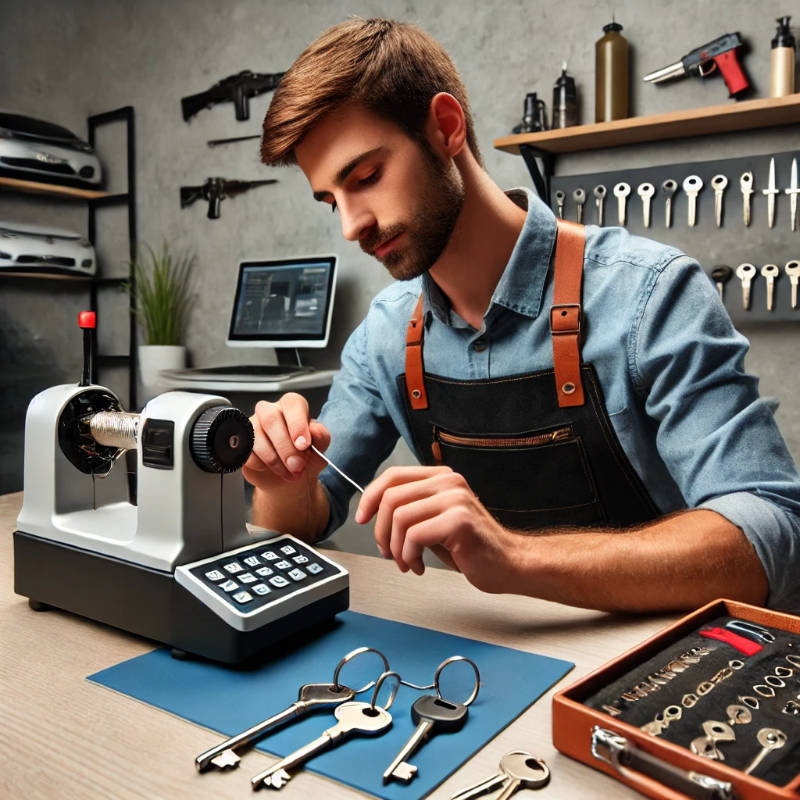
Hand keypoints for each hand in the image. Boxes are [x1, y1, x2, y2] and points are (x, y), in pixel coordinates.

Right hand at [243, 393, 330, 490]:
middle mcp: (270, 412)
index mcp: (292, 406)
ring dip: (276, 461)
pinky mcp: (242, 444)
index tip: (303, 445)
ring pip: (256, 437)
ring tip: (291, 473)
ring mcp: (253, 427)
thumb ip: (321, 437)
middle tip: (298, 465)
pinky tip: (274, 469)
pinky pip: (247, 453)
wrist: (291, 477)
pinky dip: (263, 466)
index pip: (292, 403)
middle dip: (286, 447)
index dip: (297, 424)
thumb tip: (315, 430)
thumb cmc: (305, 456)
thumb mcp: (320, 448)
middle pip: (270, 419)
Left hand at [355, 466, 518, 592]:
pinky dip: (409, 556)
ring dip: (396, 548)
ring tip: (407, 562)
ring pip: (400, 518)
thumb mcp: (436, 520)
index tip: (362, 518)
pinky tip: (420, 566)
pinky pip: (414, 536)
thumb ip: (411, 509)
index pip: (393, 476)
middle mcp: (449, 482)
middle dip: (381, 531)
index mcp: (442, 478)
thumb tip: (374, 512)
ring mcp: (455, 499)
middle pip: (391, 498)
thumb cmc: (473, 547)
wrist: (509, 564)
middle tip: (388, 552)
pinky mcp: (458, 521)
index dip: (370, 497)